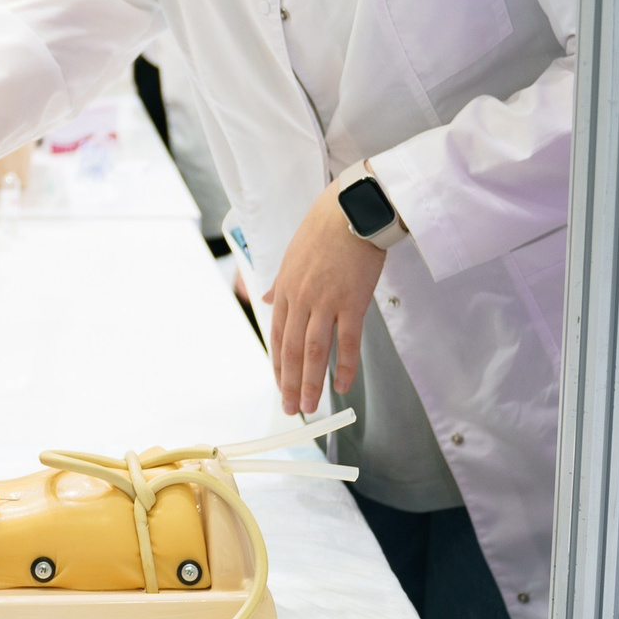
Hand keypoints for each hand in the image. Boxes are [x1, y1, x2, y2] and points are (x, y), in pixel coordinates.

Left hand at [264, 180, 389, 416]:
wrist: (350, 210)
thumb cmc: (323, 230)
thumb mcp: (291, 255)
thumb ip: (280, 283)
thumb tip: (266, 299)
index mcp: (285, 289)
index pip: (278, 336)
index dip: (279, 365)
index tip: (281, 386)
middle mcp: (301, 298)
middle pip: (293, 349)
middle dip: (291, 383)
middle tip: (292, 408)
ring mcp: (325, 301)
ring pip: (314, 351)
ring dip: (312, 382)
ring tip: (311, 406)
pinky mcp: (352, 301)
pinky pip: (347, 341)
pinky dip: (344, 365)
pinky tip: (342, 385)